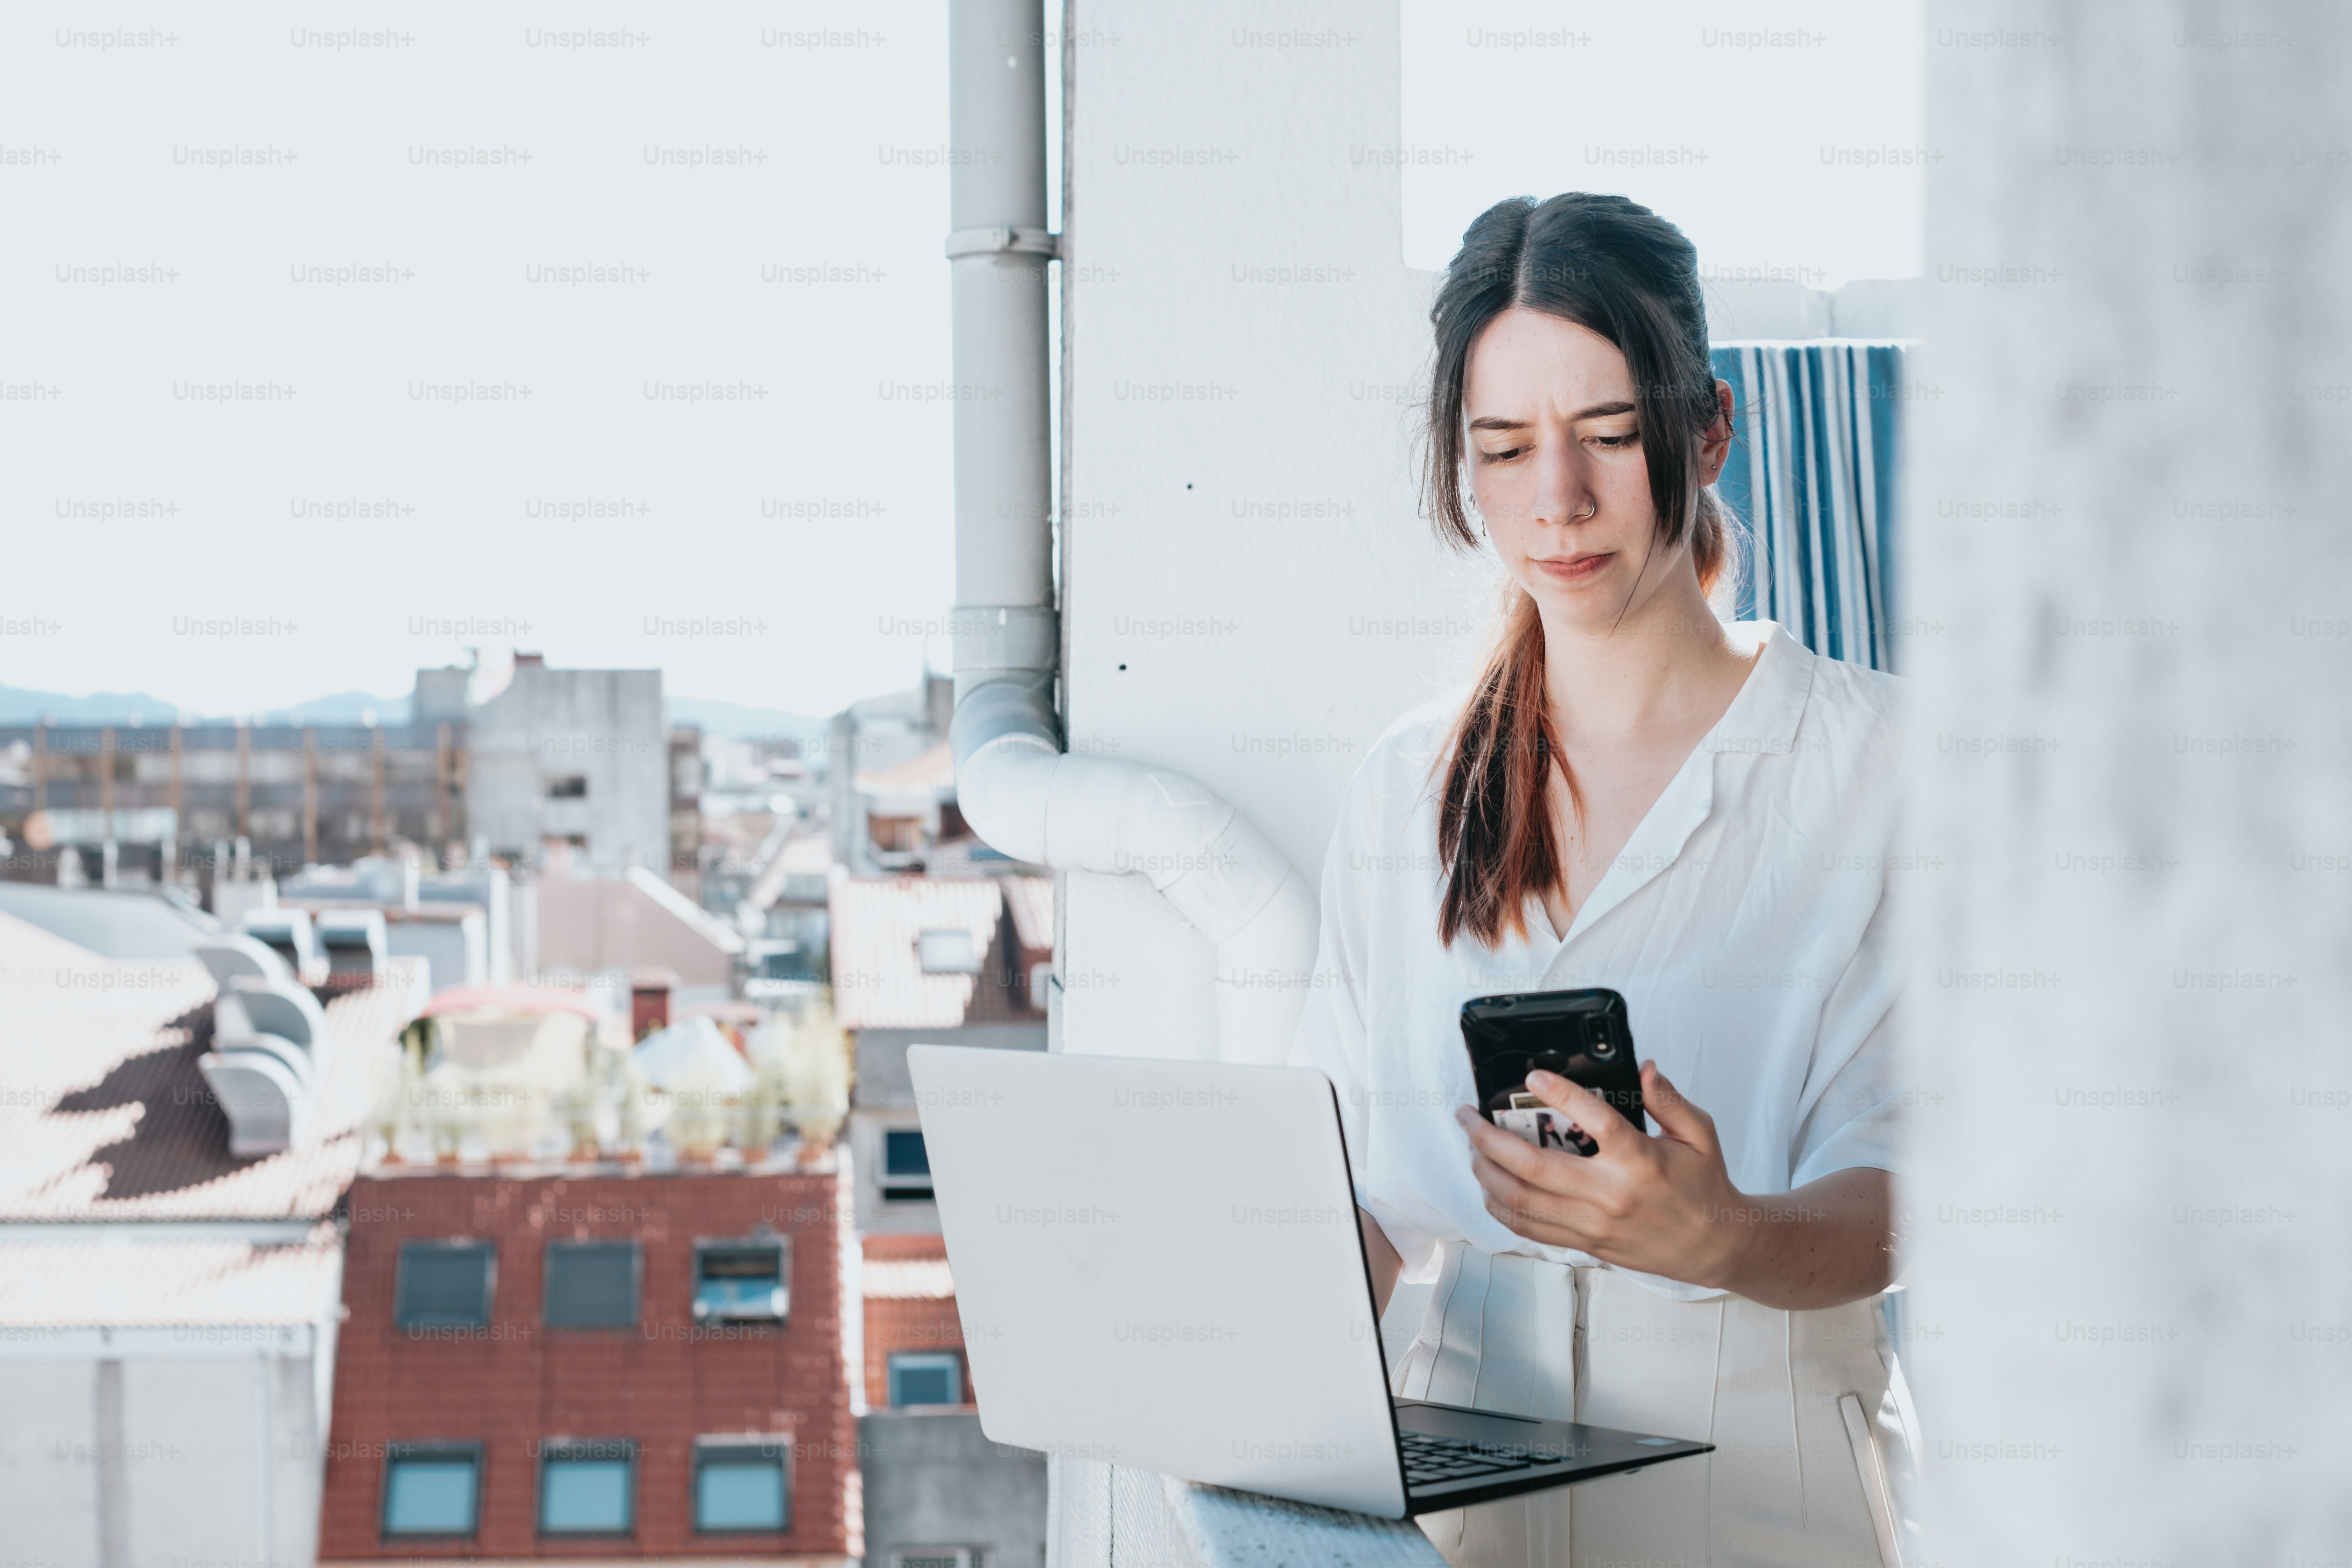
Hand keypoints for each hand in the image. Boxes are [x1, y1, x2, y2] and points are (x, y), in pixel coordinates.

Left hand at [1455, 1060, 1750, 1288]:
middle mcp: (1611, 1194)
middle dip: (1488, 1139)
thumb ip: (1668, 1099)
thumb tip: (1643, 1068)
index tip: (1533, 1077)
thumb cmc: (1704, 1186)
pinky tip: (1490, 1188)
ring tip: (1472, 1150)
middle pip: (1534, 1166)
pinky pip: (1530, 1228)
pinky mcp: (1585, 1243)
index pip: (1594, 1120)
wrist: (1713, 1245)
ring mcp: (1593, 1223)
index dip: (1560, 1094)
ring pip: (1521, 1201)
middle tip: (1467, 1117)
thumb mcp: (1699, 1134)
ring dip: (1485, 1173)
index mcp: (1640, 1159)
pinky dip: (1502, 1208)